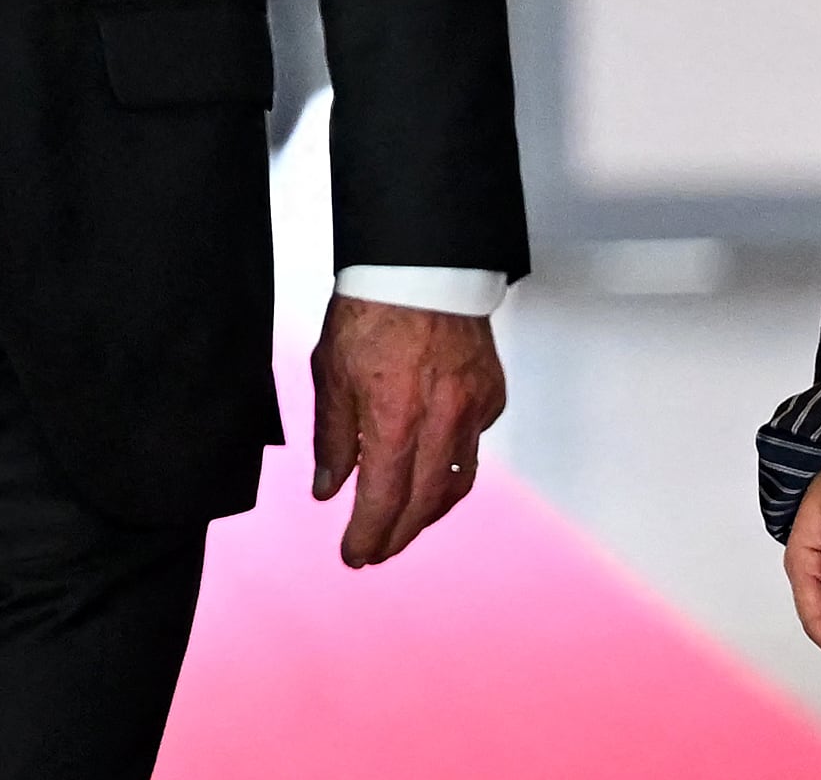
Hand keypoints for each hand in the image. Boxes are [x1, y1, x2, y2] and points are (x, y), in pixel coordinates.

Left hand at [307, 293, 507, 566]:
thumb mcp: (331, 373)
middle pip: (424, 503)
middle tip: (376, 550)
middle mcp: (441, 421)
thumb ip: (333, 439)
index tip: (355, 555)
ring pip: (457, 482)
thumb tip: (329, 491)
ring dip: (429, 511)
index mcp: (395, 417)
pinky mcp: (491, 395)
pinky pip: (473, 445)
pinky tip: (432, 466)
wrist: (421, 265)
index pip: (384, 499)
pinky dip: (451, 464)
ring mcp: (473, 409)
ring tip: (404, 522)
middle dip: (398, 534)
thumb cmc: (370, 311)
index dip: (368, 535)